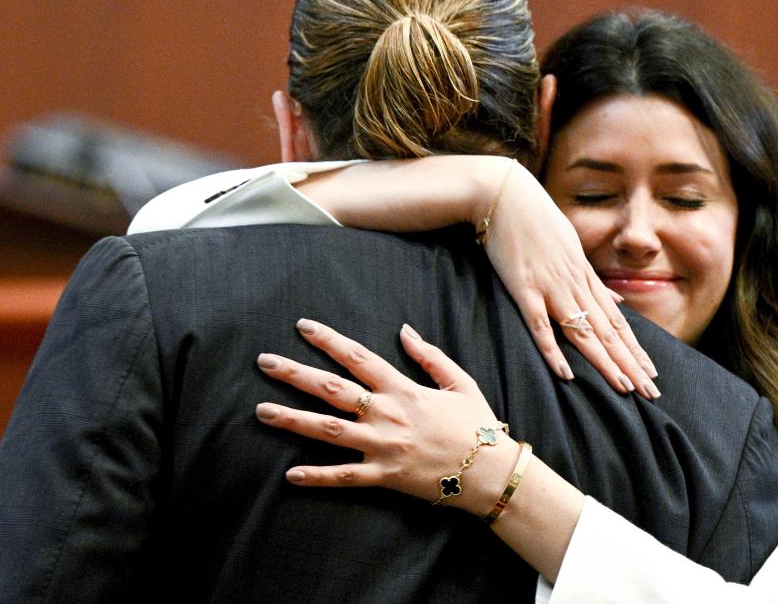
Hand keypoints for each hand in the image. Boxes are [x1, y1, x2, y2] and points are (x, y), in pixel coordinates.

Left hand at [255, 320, 519, 516]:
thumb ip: (429, 356)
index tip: (302, 327)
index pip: (357, 357)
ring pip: (328, 431)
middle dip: (295, 374)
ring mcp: (382, 446)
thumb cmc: (476, 426)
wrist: (489, 471)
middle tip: (265, 362)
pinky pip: (344, 477)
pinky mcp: (383, 476)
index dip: (328, 340)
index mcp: (403, 389)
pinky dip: (317, 476)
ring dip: (292, 420)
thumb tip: (404, 330)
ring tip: (261, 411)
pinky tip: (290, 475)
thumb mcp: (459, 382)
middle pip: (332, 390)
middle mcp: (386, 414)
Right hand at [476, 160, 658, 397]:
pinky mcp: (524, 288)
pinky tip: (565, 373)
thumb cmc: (536, 220)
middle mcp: (575, 285)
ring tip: (624, 387)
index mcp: (585, 277)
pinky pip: (539, 325)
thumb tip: (617, 301)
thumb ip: (593, 279)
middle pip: (607, 332)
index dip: (634, 349)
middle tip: (651, 392)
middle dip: (630, 364)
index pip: (616, 321)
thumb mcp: (573, 246)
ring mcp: (550, 287)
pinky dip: (552, 350)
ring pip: (583, 332)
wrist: (505, 194)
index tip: (651, 373)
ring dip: (604, 362)